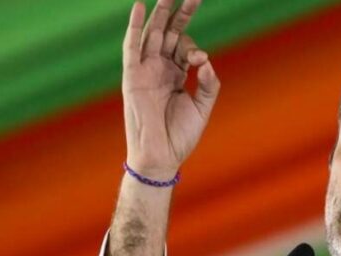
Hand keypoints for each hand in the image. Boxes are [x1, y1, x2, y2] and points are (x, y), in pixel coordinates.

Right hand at [122, 0, 219, 179]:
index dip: (195, 48)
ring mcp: (145, 70)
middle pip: (170, 33)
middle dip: (181, 14)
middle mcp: (160, 68)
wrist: (162, 156)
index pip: (185, 47)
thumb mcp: (202, 107)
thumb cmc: (180, 135)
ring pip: (152, 34)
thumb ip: (209, 84)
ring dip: (161, 13)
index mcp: (176, 74)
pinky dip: (134, 27)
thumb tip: (206, 61)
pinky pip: (131, 47)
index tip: (201, 60)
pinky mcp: (132, 76)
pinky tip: (140, 6)